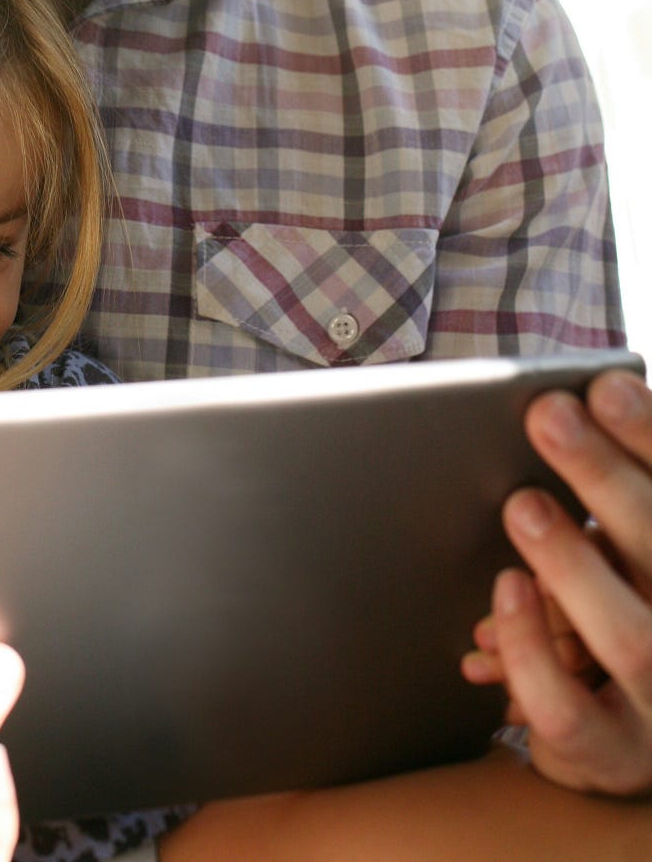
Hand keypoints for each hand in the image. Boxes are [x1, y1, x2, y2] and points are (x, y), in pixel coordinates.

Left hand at [463, 369, 651, 796]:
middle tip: (548, 416)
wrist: (615, 739)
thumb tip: (555, 408)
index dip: (649, 438)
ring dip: (573, 564)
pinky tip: (504, 594)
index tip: (604, 385)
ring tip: (521, 505)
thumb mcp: (611, 549)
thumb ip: (600, 494)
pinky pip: (569, 711)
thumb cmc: (604, 610)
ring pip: (633, 641)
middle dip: (606, 480)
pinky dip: (532, 650)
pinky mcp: (615, 756)